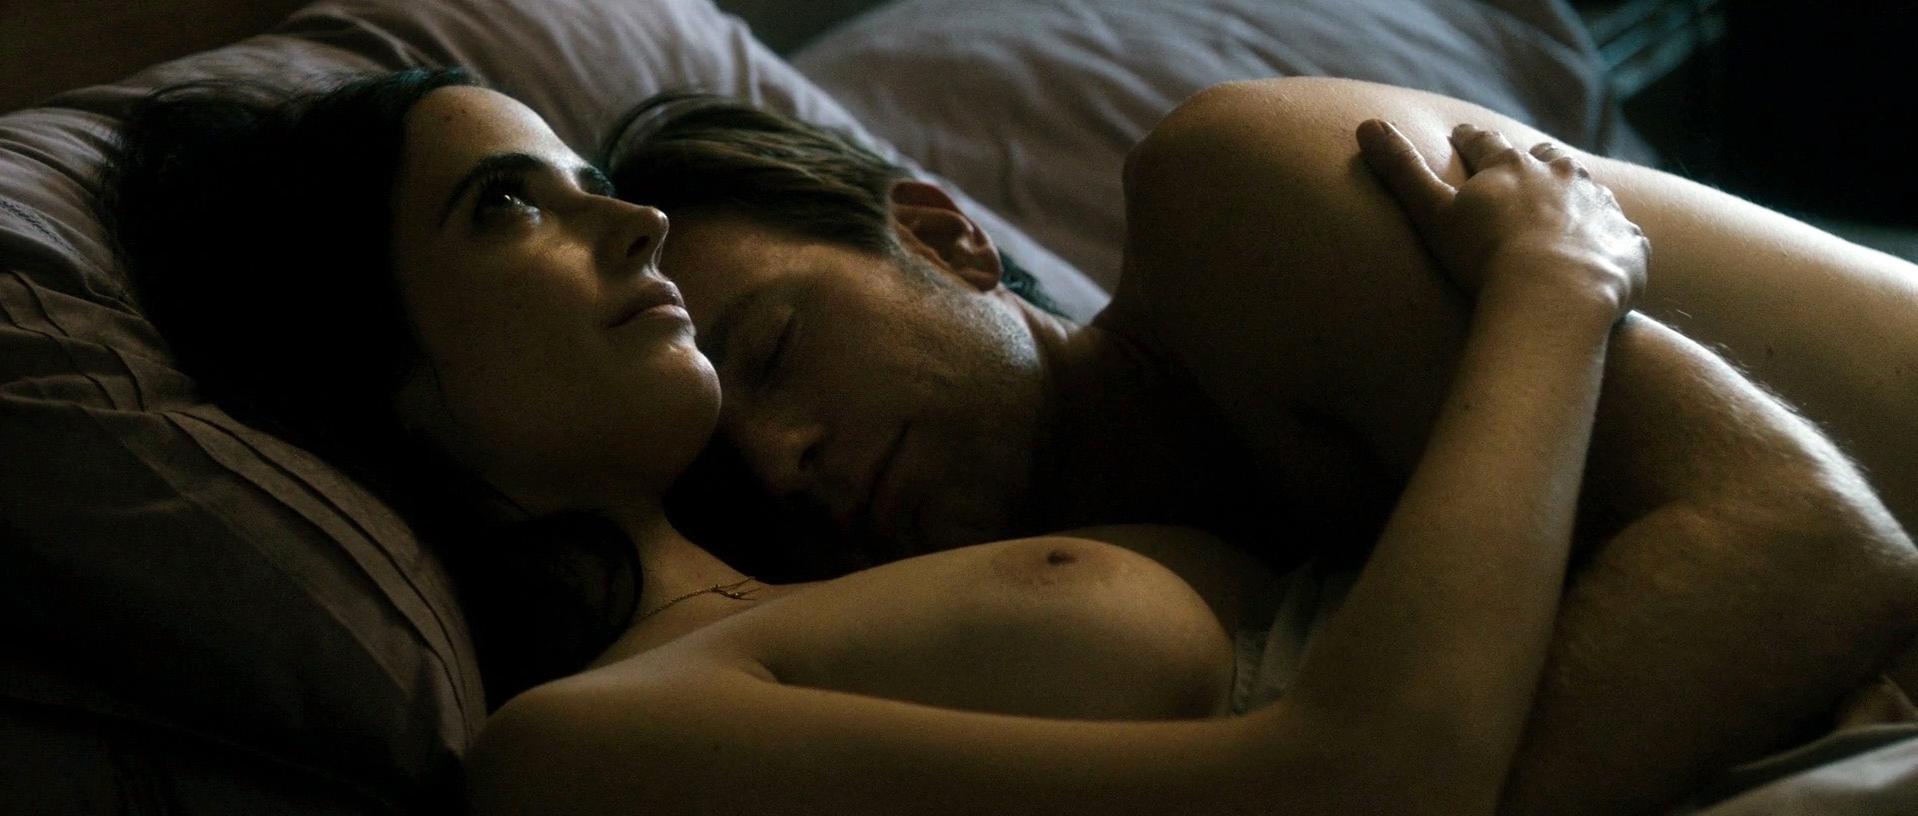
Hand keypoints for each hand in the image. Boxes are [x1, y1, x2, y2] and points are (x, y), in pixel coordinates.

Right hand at [1356, 119, 1647, 319]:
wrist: (1557, 298)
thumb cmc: (1485, 258)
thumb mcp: (1433, 214)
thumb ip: (1401, 171)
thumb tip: (1365, 125)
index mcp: (1511, 165)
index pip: (1485, 143)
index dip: (1469, 140)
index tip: (1460, 137)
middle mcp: (1561, 175)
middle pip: (1544, 157)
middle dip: (1531, 160)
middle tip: (1523, 166)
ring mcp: (1600, 207)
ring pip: (1586, 190)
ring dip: (1574, 197)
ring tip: (1564, 211)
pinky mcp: (1627, 243)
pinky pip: (1621, 235)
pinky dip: (1609, 239)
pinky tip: (1601, 253)